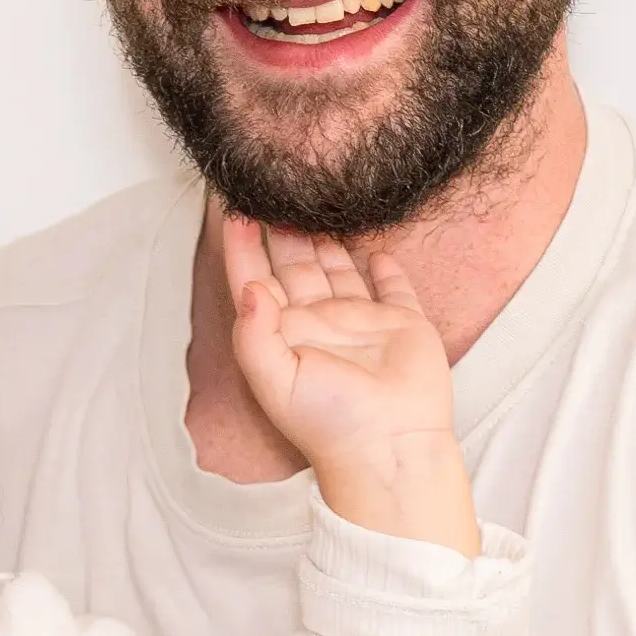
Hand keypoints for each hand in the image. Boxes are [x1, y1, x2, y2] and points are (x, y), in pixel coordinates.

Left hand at [218, 212, 477, 551]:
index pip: (256, 280)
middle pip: (296, 265)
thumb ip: (253, 333)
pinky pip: (392, 286)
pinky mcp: (403, 323)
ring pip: (339, 267)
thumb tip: (248, 287)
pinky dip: (383, 264)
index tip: (232, 210)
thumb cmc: (330, 423)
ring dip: (325, 237)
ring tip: (311, 202)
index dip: (242, 247)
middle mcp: (320, 323)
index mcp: (285, 334)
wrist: (391, 447)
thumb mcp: (272, 380)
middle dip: (281, 229)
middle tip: (272, 188)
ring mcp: (362, 322)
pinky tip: (372, 243)